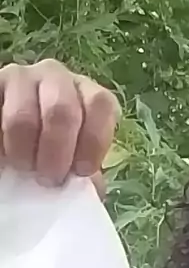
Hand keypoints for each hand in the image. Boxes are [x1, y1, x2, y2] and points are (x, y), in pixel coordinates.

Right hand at [0, 59, 119, 191]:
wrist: (15, 142)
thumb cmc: (50, 152)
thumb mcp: (74, 158)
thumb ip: (85, 169)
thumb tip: (93, 190)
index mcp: (86, 93)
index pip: (100, 105)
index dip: (94, 141)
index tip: (81, 171)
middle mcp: (56, 78)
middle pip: (62, 111)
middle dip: (56, 153)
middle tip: (48, 178)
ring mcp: (22, 78)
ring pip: (23, 117)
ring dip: (23, 152)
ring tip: (23, 167)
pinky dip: (2, 145)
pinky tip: (5, 156)